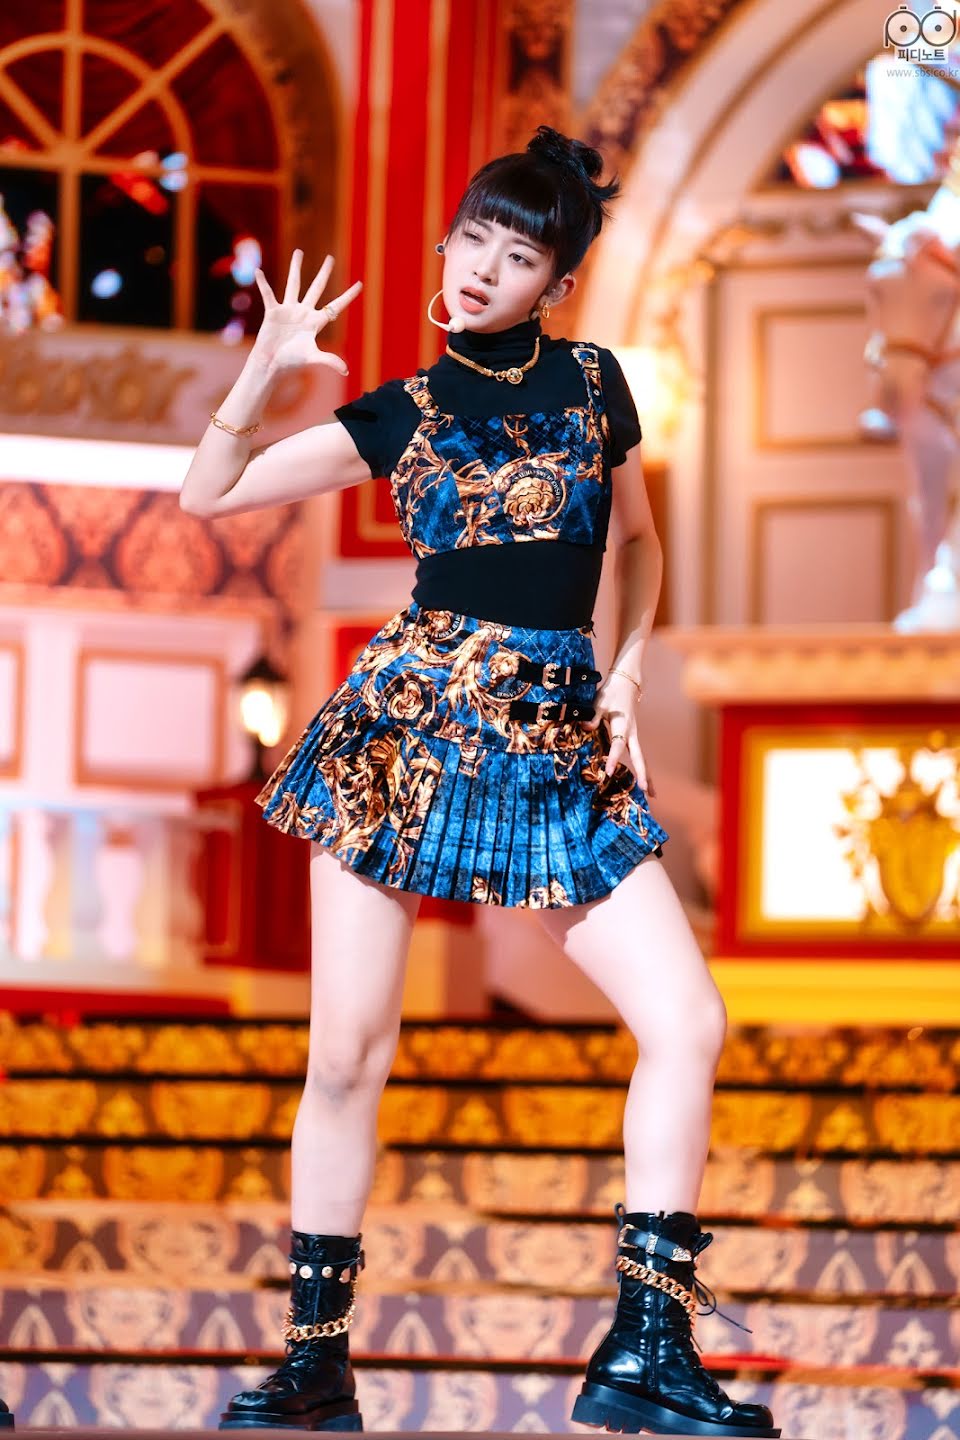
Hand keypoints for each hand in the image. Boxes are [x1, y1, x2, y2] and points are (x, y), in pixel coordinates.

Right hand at [252, 250, 361, 374]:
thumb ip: (329, 360)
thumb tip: (346, 370)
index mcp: (316, 322)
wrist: (271, 364)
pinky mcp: (273, 312)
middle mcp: (304, 313)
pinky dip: (263, 284)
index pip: (336, 306)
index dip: (348, 296)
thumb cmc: (291, 362)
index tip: (360, 284)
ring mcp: (288, 310)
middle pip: (316, 288)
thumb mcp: (312, 357)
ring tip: (299, 251)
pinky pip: (268, 294)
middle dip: (324, 273)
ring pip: (293, 284)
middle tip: (330, 258)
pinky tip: (259, 272)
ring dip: (296, 268)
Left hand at [581, 673, 654, 791]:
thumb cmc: (611, 692)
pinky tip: (644, 780)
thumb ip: (593, 716)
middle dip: (642, 774)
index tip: (609, 772)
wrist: (627, 683)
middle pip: (639, 757)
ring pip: (642, 758)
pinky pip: (638, 754)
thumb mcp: (599, 702)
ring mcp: (634, 735)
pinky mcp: (633, 736)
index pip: (618, 746)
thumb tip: (584, 727)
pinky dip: (642, 768)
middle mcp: (632, 733)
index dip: (614, 758)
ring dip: (647, 775)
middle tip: (645, 790)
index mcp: (623, 726)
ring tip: (652, 795)